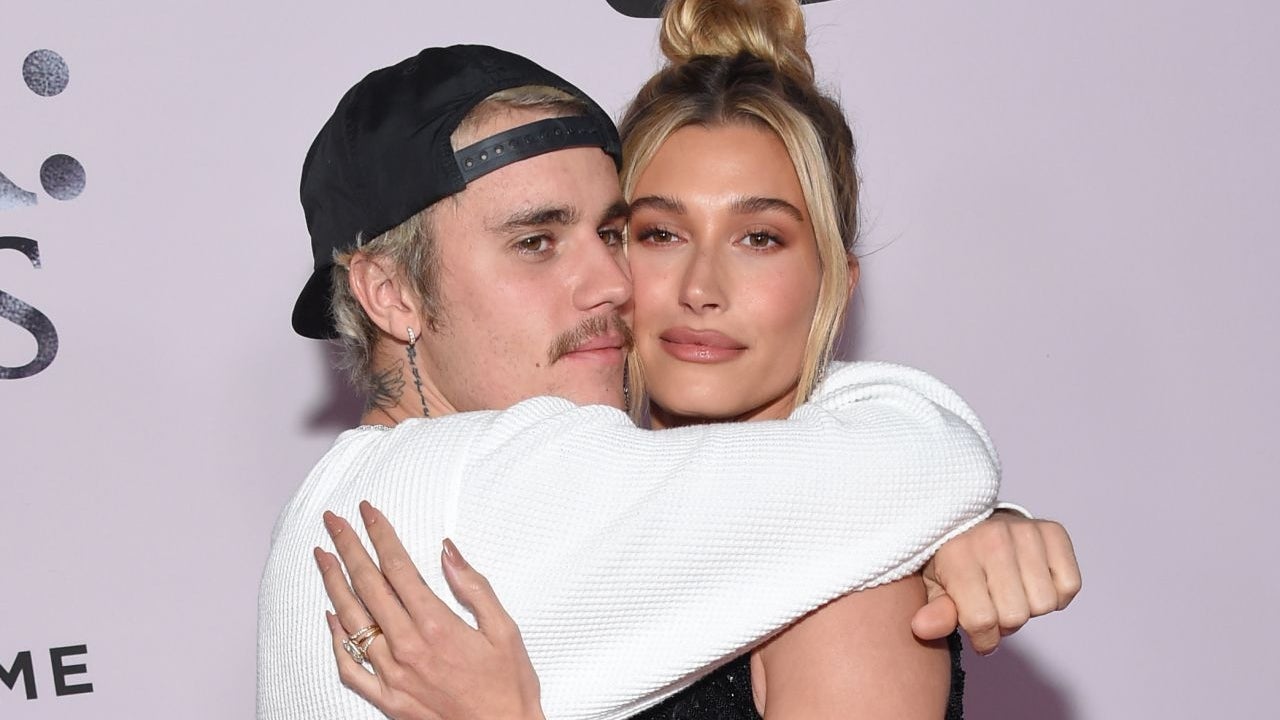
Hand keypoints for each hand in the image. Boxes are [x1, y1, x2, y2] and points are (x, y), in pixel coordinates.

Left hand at [315, 501, 543, 719]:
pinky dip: (336, 640)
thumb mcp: (504, 630)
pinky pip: (350, 667)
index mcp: (437, 626)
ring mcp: (393, 675)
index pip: (398, 568)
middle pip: (368, 586)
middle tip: (334, 522)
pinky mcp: (388, 699)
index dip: (380, 535)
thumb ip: (474, 587)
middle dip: (349, 548)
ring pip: (353, 620)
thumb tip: (448, 551)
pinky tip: (331, 618)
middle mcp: (408, 648)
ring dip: (334, 584)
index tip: (368, 513)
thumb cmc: (509, 686)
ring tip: (323, 557)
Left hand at [910, 512, 1080, 654]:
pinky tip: (1034, 581)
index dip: (983, 638)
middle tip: (995, 605)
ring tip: (1013, 591)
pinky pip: (1070, 585)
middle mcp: (992, 539)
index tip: (978, 631)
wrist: (974, 519)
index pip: (981, 620)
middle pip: (1016, 616)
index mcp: (957, 554)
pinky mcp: (1053, 531)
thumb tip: (922, 628)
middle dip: (1005, 622)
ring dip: (1030, 607)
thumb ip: (935, 611)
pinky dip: (1057, 593)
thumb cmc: (954, 559)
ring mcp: (1024, 532)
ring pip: (1044, 604)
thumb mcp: (936, 586)